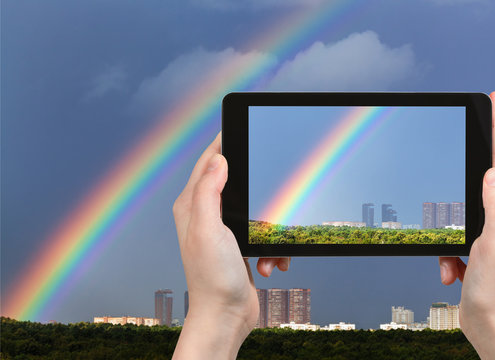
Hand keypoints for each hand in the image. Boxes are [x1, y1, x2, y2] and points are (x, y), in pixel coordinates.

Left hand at [171, 133, 289, 359]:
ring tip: (268, 248)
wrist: (226, 316)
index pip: (207, 162)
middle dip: (256, 185)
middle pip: (233, 181)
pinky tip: (270, 262)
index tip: (240, 127)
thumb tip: (218, 160)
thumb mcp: (209, 229)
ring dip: (268, 225)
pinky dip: (271, 246)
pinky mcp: (239, 245)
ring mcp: (223, 230)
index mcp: (192, 206)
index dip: (223, 142)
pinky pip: (262, 232)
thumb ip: (209, 192)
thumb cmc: (213, 278)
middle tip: (271, 182)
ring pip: (254, 207)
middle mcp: (205, 214)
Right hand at [439, 92, 494, 358]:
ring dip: (451, 233)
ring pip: (463, 207)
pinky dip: (447, 253)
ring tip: (455, 262)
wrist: (491, 324)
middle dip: (474, 163)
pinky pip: (454, 234)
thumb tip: (492, 172)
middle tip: (468, 138)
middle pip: (488, 175)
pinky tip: (453, 271)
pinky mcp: (478, 243)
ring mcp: (493, 229)